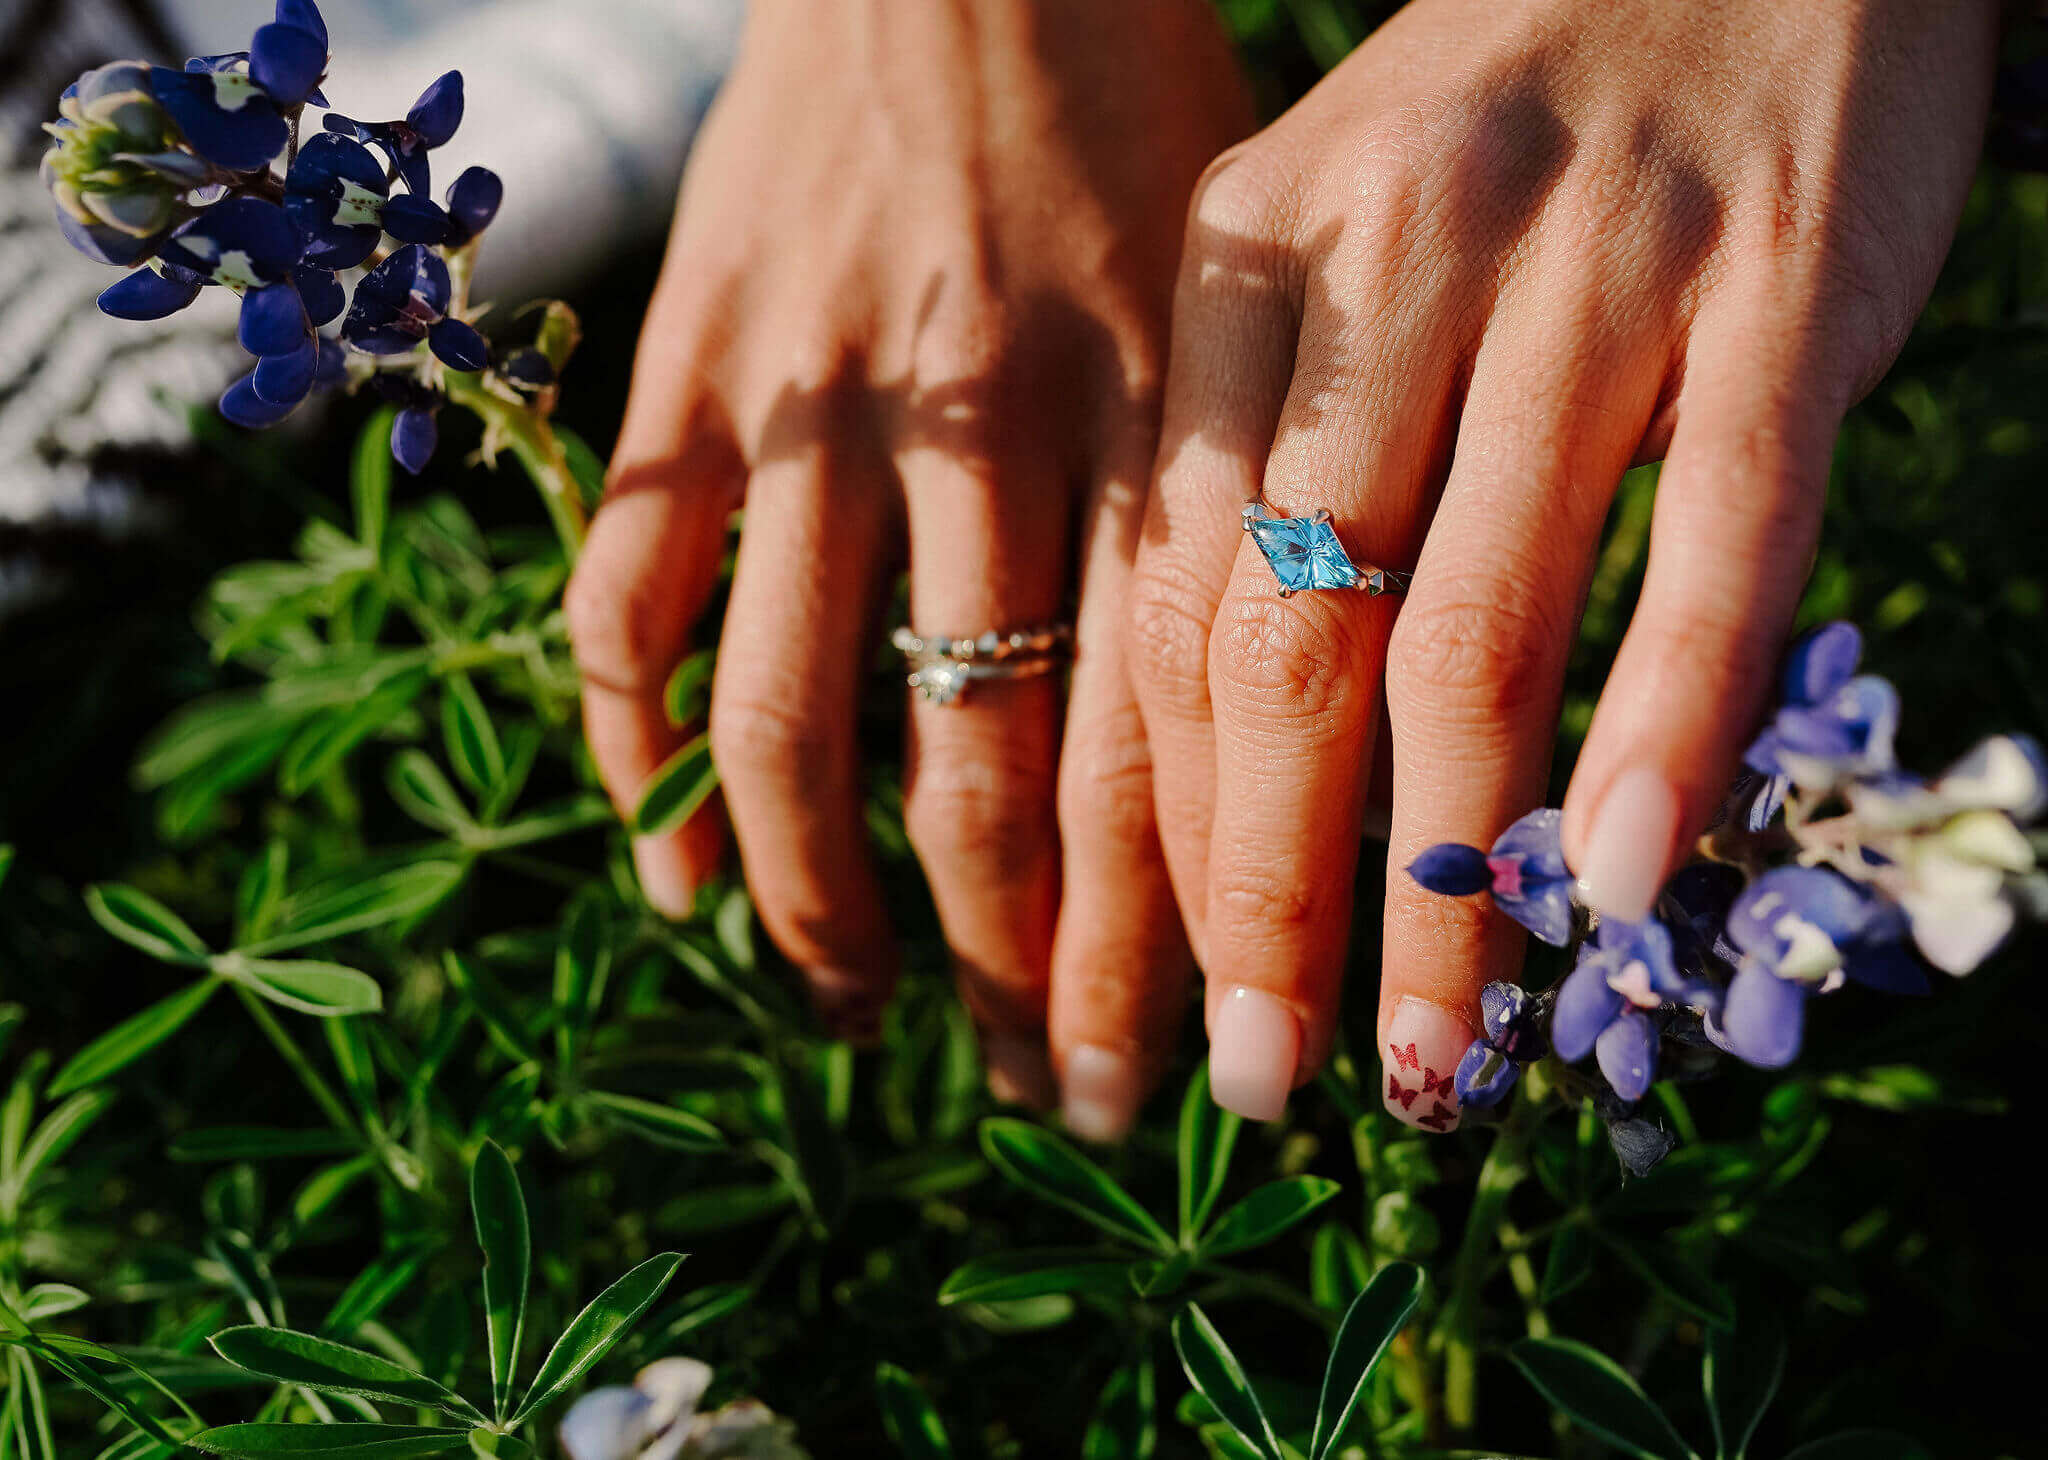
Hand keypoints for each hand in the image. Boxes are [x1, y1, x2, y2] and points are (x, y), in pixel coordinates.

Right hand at [567, 0, 1249, 1126]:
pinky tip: (674, 876)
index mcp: (1168, 415)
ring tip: (861, 1009)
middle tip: (1045, 1089)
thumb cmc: (1134, 112)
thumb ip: (1265, 499)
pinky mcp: (688, 372)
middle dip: (1018, 971)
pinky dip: (639, 761)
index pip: (1165, 748)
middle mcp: (993, 427)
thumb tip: (1278, 742)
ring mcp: (818, 401)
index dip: (1165, 938)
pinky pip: (635, 604)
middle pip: (989, 774)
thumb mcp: (1258, 285)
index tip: (1174, 1065)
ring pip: (798, 723)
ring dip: (821, 909)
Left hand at [1128, 0, 1995, 1126]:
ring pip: (1481, 619)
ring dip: (1446, 871)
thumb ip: (1283, 476)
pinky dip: (1666, 720)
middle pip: (1291, 638)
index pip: (1174, 600)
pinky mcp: (1783, 282)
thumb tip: (1250, 776)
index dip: (1169, 821)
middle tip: (1259, 1079)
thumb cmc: (1509, 141)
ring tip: (1427, 1057)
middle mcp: (1389, 263)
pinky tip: (1620, 882)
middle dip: (1263, 894)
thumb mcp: (1337, 263)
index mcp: (1240, 266)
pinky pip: (1715, 536)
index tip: (1177, 982)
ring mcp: (1592, 266)